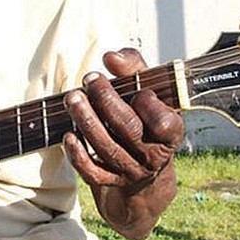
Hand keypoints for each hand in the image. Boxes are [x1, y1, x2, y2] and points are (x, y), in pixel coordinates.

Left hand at [63, 48, 184, 239]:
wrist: (145, 166)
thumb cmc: (146, 117)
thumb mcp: (149, 89)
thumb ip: (133, 67)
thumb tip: (111, 57)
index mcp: (170, 132)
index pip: (164, 122)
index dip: (149, 105)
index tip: (138, 90)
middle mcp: (153, 154)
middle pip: (129, 129)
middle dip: (106, 101)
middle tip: (90, 79)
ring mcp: (132, 170)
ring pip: (107, 148)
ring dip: (86, 120)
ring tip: (73, 98)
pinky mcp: (112, 182)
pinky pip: (93, 172)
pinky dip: (78, 155)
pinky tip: (68, 135)